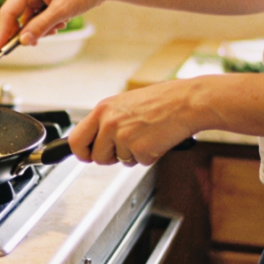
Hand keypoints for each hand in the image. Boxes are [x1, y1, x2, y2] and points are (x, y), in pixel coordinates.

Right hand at [0, 0, 117, 50]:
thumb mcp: (60, 11)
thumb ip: (39, 27)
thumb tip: (23, 40)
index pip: (8, 12)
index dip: (3, 32)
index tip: (0, 49)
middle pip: (18, 17)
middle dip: (29, 31)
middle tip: (37, 42)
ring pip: (29, 20)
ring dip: (42, 28)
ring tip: (59, 25)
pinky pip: (38, 17)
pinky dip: (47, 24)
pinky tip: (61, 22)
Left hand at [68, 80, 213, 165]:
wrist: (187, 102)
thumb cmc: (162, 101)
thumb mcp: (125, 104)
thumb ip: (107, 121)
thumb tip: (95, 140)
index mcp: (103, 109)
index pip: (76, 139)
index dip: (82, 152)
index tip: (87, 155)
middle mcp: (109, 123)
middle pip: (96, 157)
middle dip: (108, 158)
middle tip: (123, 148)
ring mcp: (124, 137)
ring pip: (119, 161)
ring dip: (132, 155)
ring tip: (146, 136)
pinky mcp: (140, 150)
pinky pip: (138, 162)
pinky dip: (149, 156)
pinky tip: (156, 140)